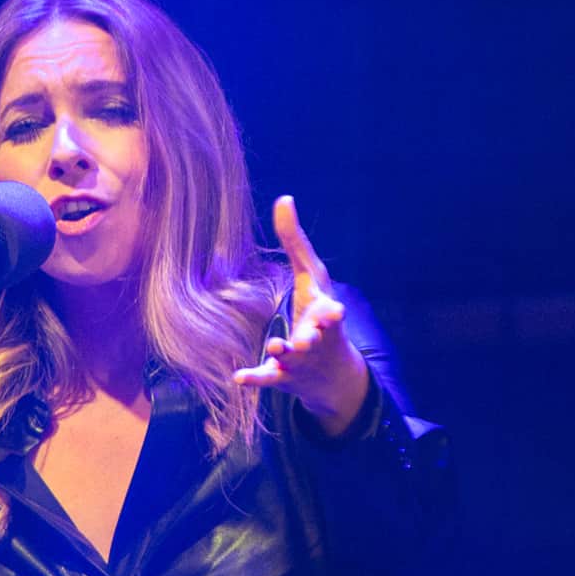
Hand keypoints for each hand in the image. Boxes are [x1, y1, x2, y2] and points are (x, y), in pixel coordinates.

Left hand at [232, 196, 371, 436]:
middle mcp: (315, 339)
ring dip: (284, 352)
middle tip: (307, 338)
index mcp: (325, 315)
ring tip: (275, 347)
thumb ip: (296, 241)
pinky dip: (255, 378)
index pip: (332, 315)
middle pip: (314, 340)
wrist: (333, 373)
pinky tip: (239, 377)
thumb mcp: (312, 276)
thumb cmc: (319, 312)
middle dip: (311, 338)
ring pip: (291, 359)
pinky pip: (268, 378)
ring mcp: (300, 360)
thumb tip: (284, 198)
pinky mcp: (282, 376)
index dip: (332, 314)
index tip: (335, 312)